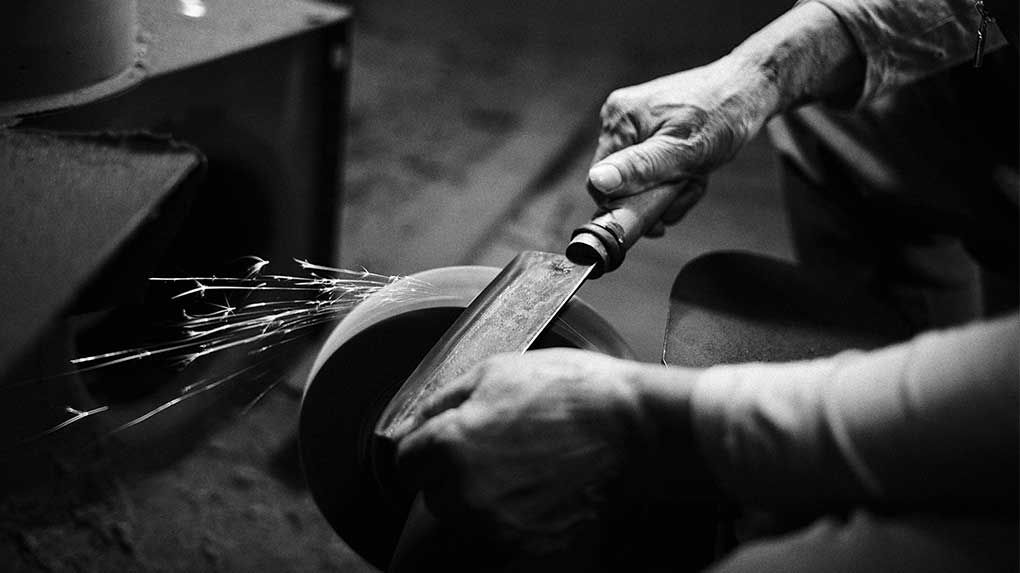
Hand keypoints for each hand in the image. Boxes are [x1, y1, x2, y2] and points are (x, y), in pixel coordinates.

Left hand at [393, 349, 709, 554]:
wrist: (636, 430)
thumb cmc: (573, 391)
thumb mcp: (500, 370)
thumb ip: (443, 399)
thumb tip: (407, 425)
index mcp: (450, 443)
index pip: (406, 463)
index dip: (426, 450)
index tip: (445, 447)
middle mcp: (463, 492)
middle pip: (436, 495)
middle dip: (456, 475)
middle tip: (501, 451)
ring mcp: (495, 527)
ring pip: (467, 521)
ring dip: (483, 502)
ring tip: (526, 472)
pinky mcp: (527, 551)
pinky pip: (498, 543)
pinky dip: (512, 523)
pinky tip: (539, 496)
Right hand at [587, 56, 778, 231]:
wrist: (749, 89)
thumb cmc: (723, 113)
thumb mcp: (684, 151)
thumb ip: (639, 168)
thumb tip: (599, 180)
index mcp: (620, 118)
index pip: (599, 181)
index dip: (625, 205)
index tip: (657, 217)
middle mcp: (621, 118)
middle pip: (622, 183)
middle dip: (657, 195)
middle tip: (688, 186)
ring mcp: (636, 124)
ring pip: (640, 180)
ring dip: (671, 189)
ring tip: (696, 175)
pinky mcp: (650, 130)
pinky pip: (653, 169)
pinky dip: (675, 177)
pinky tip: (694, 170)